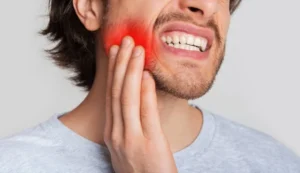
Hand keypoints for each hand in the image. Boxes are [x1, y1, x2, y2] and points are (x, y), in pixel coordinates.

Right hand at [104, 36, 177, 172]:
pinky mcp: (149, 144)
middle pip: (117, 92)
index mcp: (113, 133)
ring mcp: (130, 139)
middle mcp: (117, 134)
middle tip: (126, 41)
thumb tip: (138, 94)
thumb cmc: (143, 169)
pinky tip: (146, 75)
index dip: (114, 71)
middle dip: (121, 64)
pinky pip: (146, 113)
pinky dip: (145, 92)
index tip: (117, 52)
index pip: (111, 96)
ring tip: (136, 50)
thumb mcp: (130, 144)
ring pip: (127, 98)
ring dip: (131, 71)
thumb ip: (130, 121)